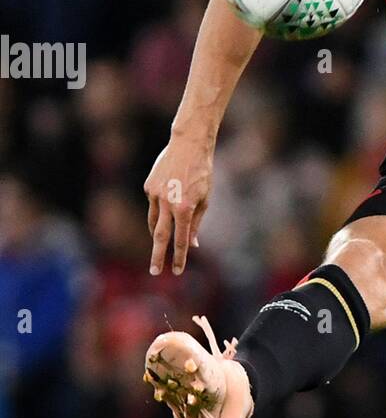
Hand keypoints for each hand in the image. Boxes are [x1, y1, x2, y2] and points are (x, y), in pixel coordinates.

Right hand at [143, 136, 213, 275]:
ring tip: (160, 244)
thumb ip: (196, 223)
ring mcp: (155, 194)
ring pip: (153, 221)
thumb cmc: (202, 173)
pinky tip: (168, 201)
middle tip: (154, 272)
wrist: (188, 145)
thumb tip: (192, 244)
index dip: (180, 257)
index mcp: (184, 208)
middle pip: (159, 236)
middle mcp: (167, 203)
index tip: (177, 271)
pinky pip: (153, 204)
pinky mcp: (148, 186)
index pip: (181, 239)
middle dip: (157, 256)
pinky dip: (159, 209)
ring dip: (157, 234)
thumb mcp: (205, 199)